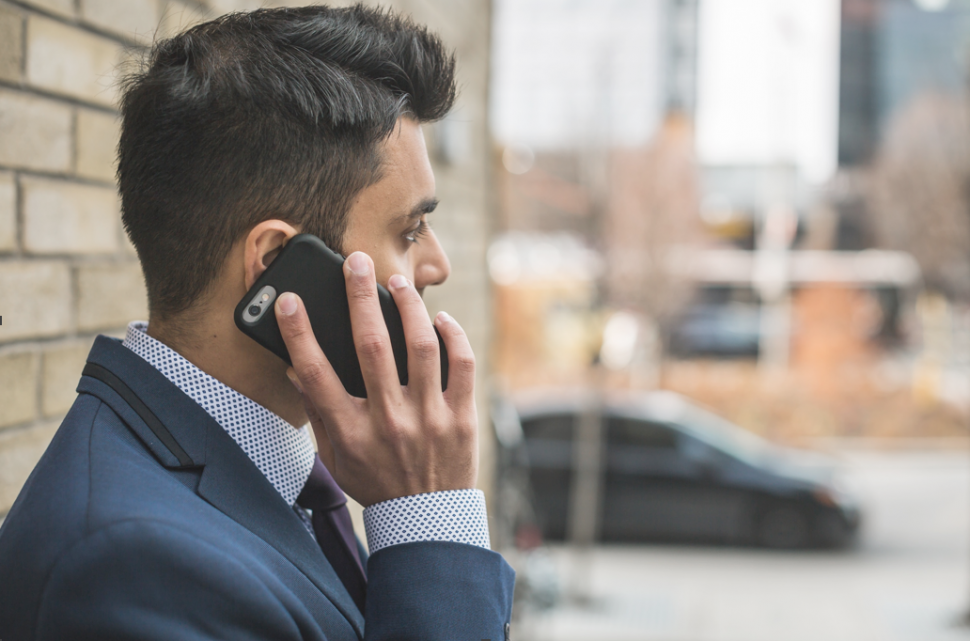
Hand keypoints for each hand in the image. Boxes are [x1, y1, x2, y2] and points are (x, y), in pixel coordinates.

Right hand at [274, 251, 477, 506]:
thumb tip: (295, 368)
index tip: (289, 301)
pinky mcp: (461, 418)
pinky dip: (451, 335)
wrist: (426, 519)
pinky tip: (439, 319)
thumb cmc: (375, 482)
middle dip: (359, 296)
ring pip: (421, 346)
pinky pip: (461, 364)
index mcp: (351, 432)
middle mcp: (389, 421)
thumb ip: (317, 412)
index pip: (316, 375)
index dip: (299, 333)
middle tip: (355, 262)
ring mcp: (429, 419)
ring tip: (397, 283)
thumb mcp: (334, 457)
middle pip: (371, 346)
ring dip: (408, 306)